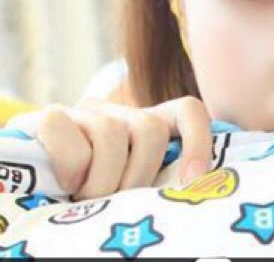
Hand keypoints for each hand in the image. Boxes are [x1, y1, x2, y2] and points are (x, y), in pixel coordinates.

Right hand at [6, 95, 211, 199]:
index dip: (198, 140)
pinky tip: (65, 182)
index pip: (187, 110)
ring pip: (110, 133)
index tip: (193, 181)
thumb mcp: (131, 189)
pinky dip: (68, 162)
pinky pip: (63, 127)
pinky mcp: (52, 118)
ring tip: (86, 198)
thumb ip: (159, 180)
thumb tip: (190, 190)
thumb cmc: (92, 198)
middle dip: (136, 177)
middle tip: (116, 202)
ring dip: (101, 180)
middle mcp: (121, 113)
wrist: (36, 185)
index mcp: (148, 127)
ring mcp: (87, 113)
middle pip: (149, 129)